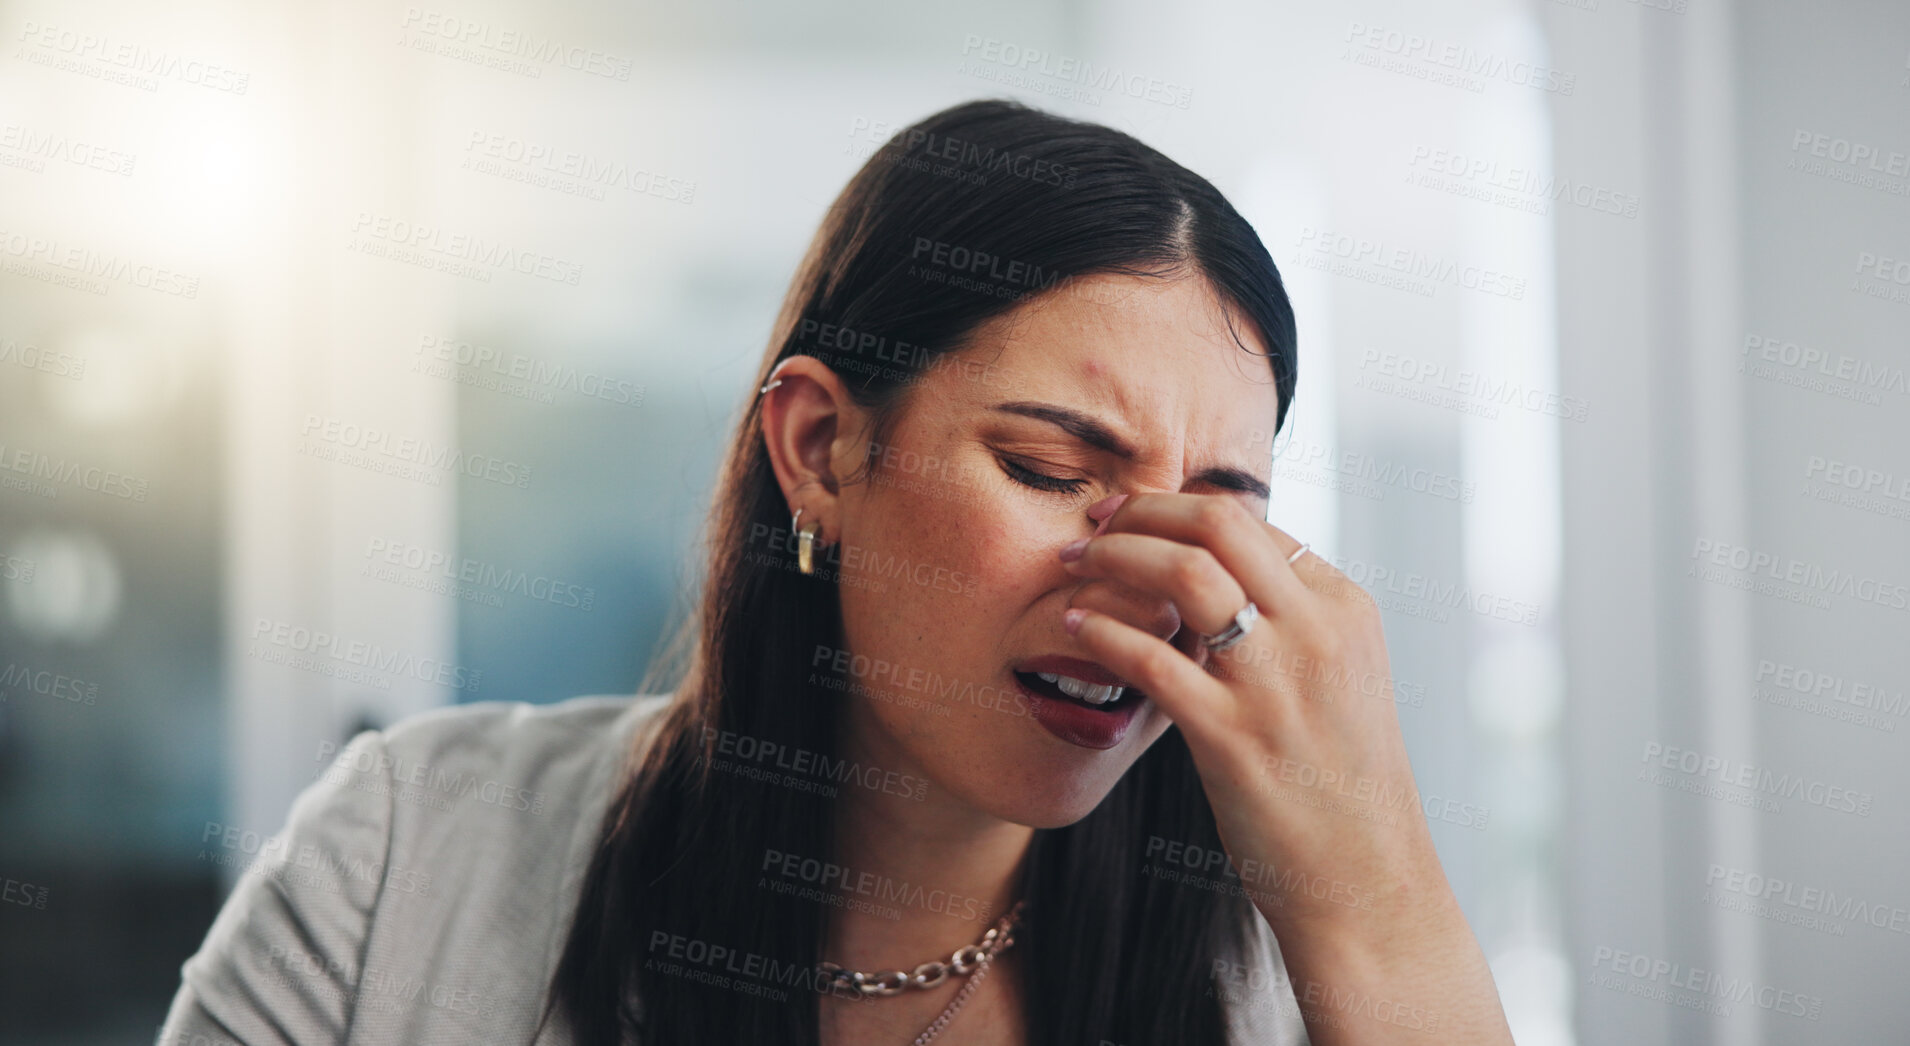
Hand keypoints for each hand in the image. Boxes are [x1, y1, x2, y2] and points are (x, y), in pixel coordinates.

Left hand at [1058, 492, 1512, 1045]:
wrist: (1368, 881)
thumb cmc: (1339, 782)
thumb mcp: (1338, 677)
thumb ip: (1287, 618)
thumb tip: (1209, 569)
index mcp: (1345, 608)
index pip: (1251, 520)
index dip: (1178, 508)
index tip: (1130, 514)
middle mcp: (1317, 633)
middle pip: (1219, 524)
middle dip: (1143, 510)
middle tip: (1094, 521)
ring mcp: (1276, 684)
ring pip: (1185, 575)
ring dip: (1114, 557)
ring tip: (1072, 563)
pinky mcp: (1234, 739)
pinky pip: (1153, 660)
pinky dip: (1103, 631)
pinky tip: (1073, 628)